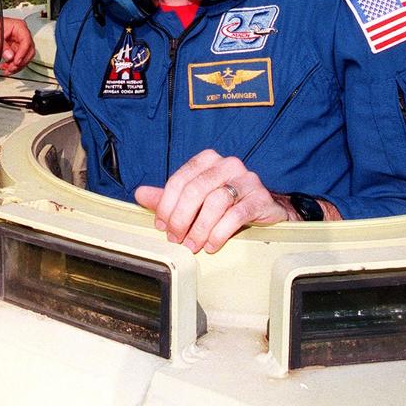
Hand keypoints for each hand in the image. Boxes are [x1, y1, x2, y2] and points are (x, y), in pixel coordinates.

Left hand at [0, 13, 34, 74]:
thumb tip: (10, 56)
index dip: (23, 53)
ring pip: (24, 58)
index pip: (26, 41)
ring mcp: (19, 43)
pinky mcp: (15, 49)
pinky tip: (5, 67)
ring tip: (7, 69)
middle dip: (20, 62)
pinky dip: (12, 66)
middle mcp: (21, 35)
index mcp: (19, 27)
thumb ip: (1, 45)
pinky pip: (17, 60)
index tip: (16, 61)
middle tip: (11, 68)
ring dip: (17, 66)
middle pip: (28, 51)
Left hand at [134, 149, 292, 253]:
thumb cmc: (226, 202)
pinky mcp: (261, 198)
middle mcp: (228, 165)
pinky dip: (220, 232)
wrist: (264, 209)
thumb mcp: (196, 199)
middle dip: (181, 218)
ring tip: (192, 245)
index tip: (161, 225)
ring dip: (200, 228)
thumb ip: (170, 197)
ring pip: (216, 201)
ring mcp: (247, 180)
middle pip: (196, 189)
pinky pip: (237, 214)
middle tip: (175, 238)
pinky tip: (212, 244)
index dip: (166, 204)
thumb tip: (140, 194)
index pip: (180, 179)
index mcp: (208, 160)